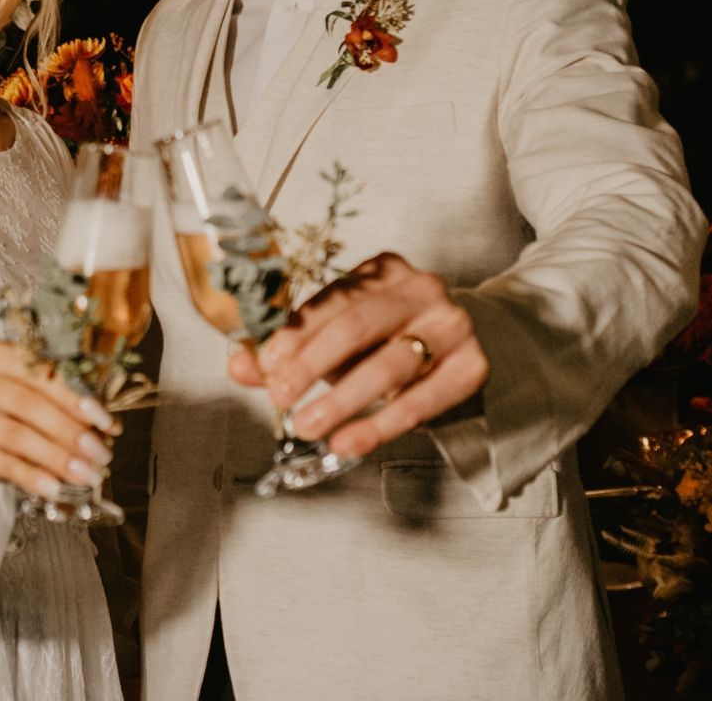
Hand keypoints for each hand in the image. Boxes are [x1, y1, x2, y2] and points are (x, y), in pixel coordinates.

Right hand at [0, 343, 114, 498]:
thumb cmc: (13, 403)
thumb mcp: (35, 390)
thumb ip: (67, 402)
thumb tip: (107, 429)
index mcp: (1, 355)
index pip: (41, 372)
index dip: (75, 397)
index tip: (105, 421)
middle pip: (28, 404)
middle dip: (69, 431)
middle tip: (100, 453)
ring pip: (16, 435)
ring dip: (56, 457)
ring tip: (85, 474)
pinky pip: (2, 463)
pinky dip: (32, 476)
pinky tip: (54, 487)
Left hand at [228, 252, 487, 460]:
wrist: (465, 347)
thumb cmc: (389, 339)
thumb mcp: (340, 338)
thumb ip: (290, 350)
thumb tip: (239, 366)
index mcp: (382, 270)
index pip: (332, 300)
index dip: (294, 334)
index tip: (265, 366)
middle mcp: (420, 289)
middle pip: (357, 326)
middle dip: (312, 364)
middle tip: (279, 397)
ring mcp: (451, 325)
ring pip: (389, 364)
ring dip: (342, 400)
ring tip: (308, 426)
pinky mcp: (472, 366)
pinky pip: (422, 400)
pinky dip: (380, 425)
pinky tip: (349, 441)